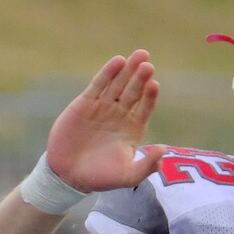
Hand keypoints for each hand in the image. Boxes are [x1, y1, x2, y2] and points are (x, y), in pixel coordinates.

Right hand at [45, 50, 165, 192]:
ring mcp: (103, 107)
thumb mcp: (127, 177)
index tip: (154, 85)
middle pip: (134, 91)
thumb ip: (147, 165)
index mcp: (132, 129)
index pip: (145, 108)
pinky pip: (99, 84)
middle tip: (149, 64)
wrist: (69, 175)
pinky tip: (118, 62)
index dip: (150, 96)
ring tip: (140, 56)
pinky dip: (108, 73)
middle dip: (141, 78)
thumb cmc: (100, 178)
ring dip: (128, 70)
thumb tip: (165, 150)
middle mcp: (120, 115)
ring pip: (118, 84)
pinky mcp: (86, 103)